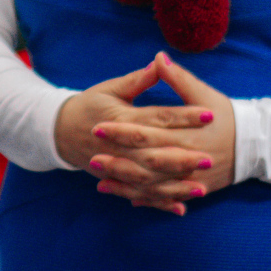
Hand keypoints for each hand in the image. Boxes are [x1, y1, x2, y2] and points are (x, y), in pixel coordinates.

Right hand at [55, 57, 216, 214]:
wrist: (60, 131)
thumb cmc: (89, 105)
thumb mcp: (110, 88)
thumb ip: (137, 80)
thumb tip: (159, 62)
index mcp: (122, 118)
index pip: (159, 116)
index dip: (185, 116)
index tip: (210, 115)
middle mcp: (120, 145)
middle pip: (156, 153)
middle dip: (183, 158)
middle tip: (210, 159)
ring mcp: (117, 165)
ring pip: (149, 179)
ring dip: (175, 185)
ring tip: (201, 188)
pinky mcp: (116, 179)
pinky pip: (140, 194)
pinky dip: (159, 202)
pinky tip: (181, 208)